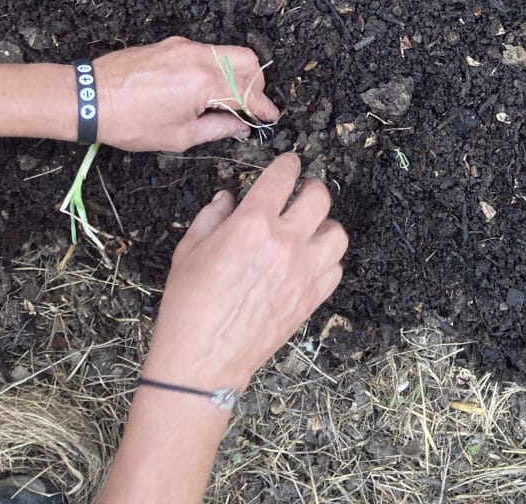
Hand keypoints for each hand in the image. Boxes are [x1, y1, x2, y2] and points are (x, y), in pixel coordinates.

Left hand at [94, 36, 278, 152]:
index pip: (247, 93)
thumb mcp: (179, 136)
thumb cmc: (130, 122)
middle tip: (251, 106)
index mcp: (205, 82)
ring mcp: (185, 46)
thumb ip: (218, 129)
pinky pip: (207, 52)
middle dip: (256, 84)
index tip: (271, 116)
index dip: (263, 107)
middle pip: (247, 61)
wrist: (90, 98)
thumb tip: (240, 127)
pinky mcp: (172, 44)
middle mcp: (200, 57)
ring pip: (228, 53)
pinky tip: (205, 88)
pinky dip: (216, 68)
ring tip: (228, 99)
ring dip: (237, 74)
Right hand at [143, 153, 347, 390]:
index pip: (282, 177)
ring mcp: (304, 271)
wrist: (203, 362)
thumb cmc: (189, 305)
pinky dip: (327, 260)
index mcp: (252, 223)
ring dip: (324, 226)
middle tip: (301, 191)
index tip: (289, 163)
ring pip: (336, 233)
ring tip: (309, 228)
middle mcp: (285, 242)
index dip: (288, 164)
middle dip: (311, 188)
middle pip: (319, 197)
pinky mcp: (312, 298)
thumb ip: (213, 216)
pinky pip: (336, 269)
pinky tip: (310, 261)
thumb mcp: (189, 250)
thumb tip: (228, 198)